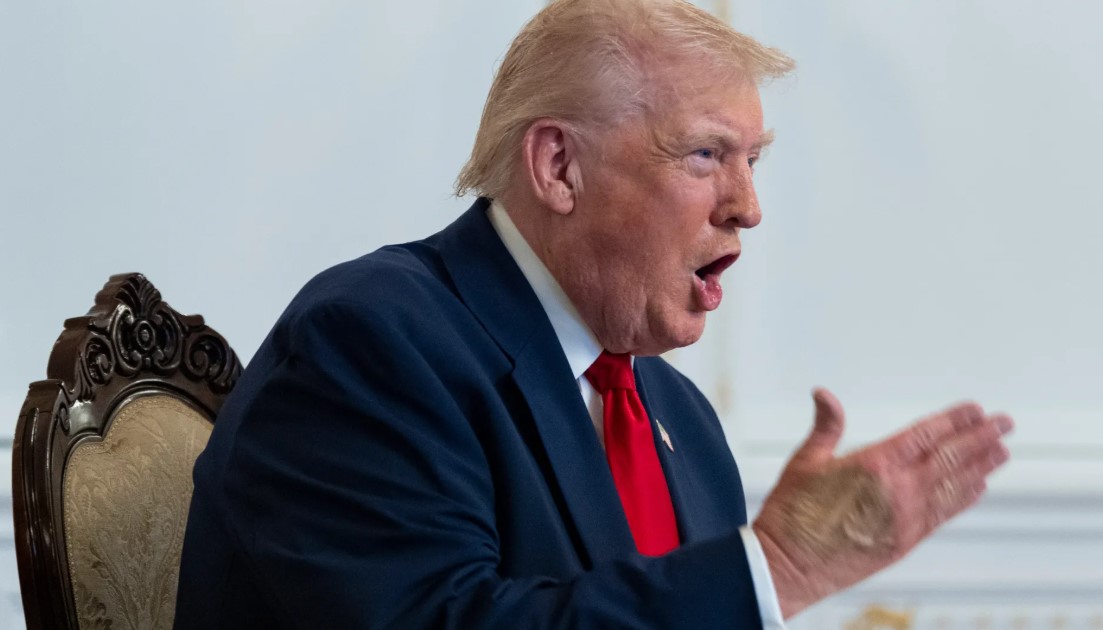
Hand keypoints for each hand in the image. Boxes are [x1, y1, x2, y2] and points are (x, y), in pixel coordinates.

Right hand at [752, 388, 1012, 617]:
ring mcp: (905, 518)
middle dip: (980, 437)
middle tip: (1003, 423)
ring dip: (981, 466)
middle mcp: (897, 490)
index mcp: (874, 464)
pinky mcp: (905, 541)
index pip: (925, 435)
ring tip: (1001, 450)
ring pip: (955, 485)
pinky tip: (977, 487)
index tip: (974, 409)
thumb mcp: (805, 461)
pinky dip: (964, 497)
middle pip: (950, 457)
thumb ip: (826, 425)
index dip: (953, 420)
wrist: (788, 565)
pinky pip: (944, 513)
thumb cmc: (792, 515)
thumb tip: (824, 395)